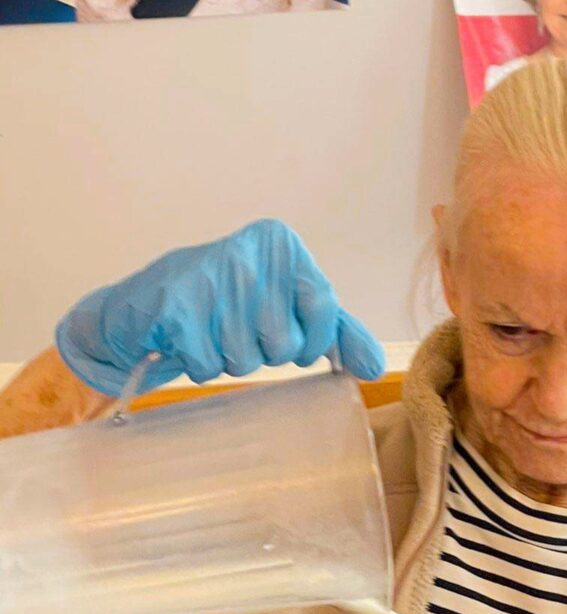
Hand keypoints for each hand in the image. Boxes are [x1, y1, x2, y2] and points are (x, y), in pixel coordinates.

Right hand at [55, 219, 384, 395]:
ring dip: (228, 358)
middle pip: (284, 344)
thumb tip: (376, 367)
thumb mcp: (285, 304)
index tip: (288, 333)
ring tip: (210, 330)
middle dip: (262, 351)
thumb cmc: (223, 304)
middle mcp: (250, 254)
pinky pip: (210, 367)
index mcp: (282, 245)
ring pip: (247, 361)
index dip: (309, 339)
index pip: (325, 308)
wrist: (141, 306)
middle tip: (235, 326)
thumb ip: (335, 331)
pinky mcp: (178, 309)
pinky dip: (199, 364)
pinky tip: (187, 338)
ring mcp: (212, 279)